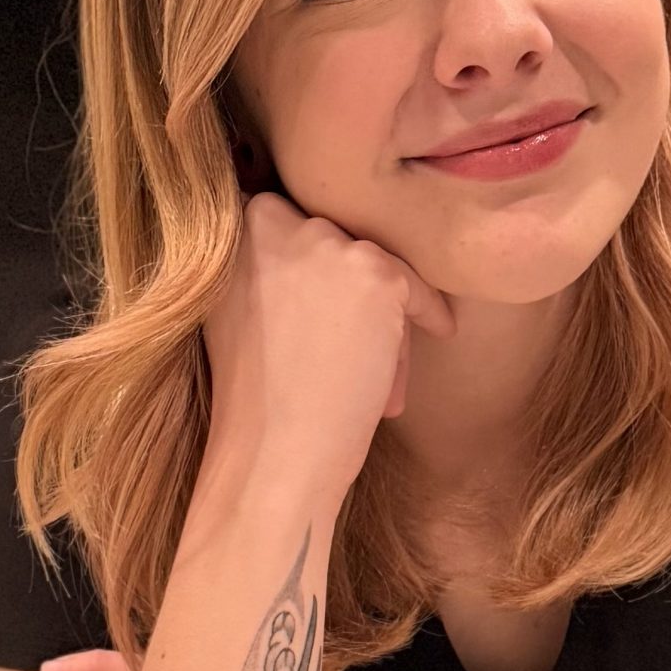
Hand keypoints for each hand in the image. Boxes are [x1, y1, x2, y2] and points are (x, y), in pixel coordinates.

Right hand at [201, 190, 456, 504]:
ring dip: (380, 316)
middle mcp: (275, 221)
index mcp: (233, 227)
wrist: (274, 449)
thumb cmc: (253, 397)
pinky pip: (415, 289)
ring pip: (373, 269)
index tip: (328, 298)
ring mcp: (327, 244)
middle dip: (347, 292)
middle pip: (335, 244)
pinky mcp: (376, 275)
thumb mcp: (233, 308)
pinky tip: (438, 332)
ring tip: (376, 372)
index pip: (290, 222)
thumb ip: (261, 267)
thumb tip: (316, 257)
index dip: (315, 265)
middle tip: (348, 344)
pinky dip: (427, 314)